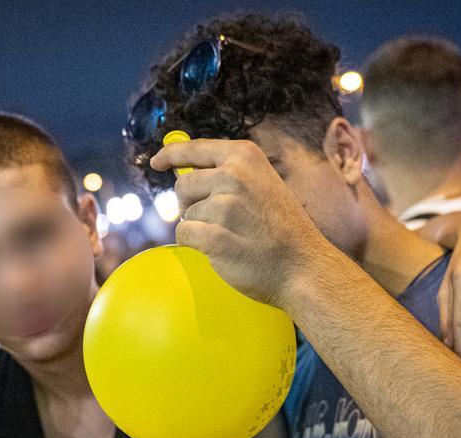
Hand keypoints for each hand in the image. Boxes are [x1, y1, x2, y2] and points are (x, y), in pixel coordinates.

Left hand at [150, 139, 323, 306]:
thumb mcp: (262, 184)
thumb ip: (227, 174)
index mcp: (244, 157)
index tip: (157, 161)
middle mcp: (233, 175)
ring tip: (232, 235)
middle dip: (190, 204)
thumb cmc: (281, 228)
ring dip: (200, 227)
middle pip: (182, 186)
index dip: (171, 154)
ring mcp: (224, 206)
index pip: (194, 149)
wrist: (303, 266)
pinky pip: (184, 235)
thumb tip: (181, 171)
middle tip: (217, 220)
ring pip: (185, 214)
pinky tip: (222, 249)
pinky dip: (196, 244)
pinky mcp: (215, 236)